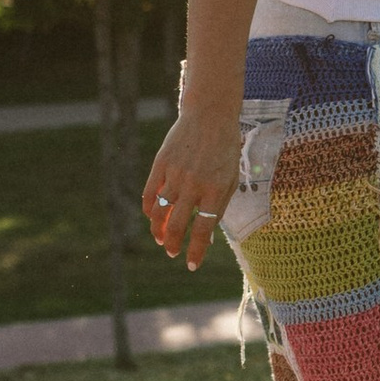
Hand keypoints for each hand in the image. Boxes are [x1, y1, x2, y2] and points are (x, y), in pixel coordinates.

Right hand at [140, 112, 243, 269]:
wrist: (210, 115)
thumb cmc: (225, 151)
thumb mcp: (230, 179)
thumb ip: (218, 207)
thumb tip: (205, 238)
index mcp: (215, 189)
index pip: (202, 228)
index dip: (195, 251)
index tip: (190, 265)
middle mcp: (194, 183)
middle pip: (178, 224)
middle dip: (173, 244)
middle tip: (172, 252)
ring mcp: (175, 172)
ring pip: (160, 211)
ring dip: (158, 230)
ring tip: (161, 238)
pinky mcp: (161, 163)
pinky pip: (150, 193)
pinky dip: (149, 209)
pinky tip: (153, 216)